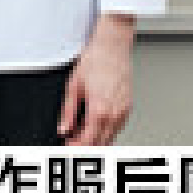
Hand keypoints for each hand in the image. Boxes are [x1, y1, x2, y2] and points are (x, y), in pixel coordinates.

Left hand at [58, 13, 134, 144]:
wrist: (113, 46)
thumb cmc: (95, 60)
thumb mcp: (74, 86)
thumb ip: (68, 111)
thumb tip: (64, 128)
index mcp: (99, 109)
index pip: (88, 141)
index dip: (76, 147)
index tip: (68, 146)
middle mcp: (114, 113)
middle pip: (101, 143)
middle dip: (86, 147)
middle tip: (73, 143)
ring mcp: (124, 111)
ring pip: (111, 137)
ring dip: (97, 140)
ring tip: (82, 135)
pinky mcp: (128, 106)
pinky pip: (117, 127)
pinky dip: (106, 131)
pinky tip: (96, 126)